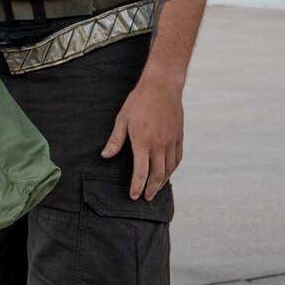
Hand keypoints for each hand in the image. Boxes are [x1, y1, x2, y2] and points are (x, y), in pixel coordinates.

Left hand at [101, 74, 183, 200]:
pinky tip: (168, 172)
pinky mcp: (179, 137)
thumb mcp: (122, 119)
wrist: (162, 86)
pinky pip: (177, 158)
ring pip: (169, 169)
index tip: (134, 196)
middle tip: (146, 197)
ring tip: (156, 189)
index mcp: (143, 143)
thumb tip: (105, 156)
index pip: (141, 172)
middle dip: (151, 189)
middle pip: (158, 175)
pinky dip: (172, 169)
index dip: (137, 187)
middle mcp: (159, 145)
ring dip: (163, 182)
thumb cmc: (139, 101)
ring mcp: (171, 142)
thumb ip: (115, 140)